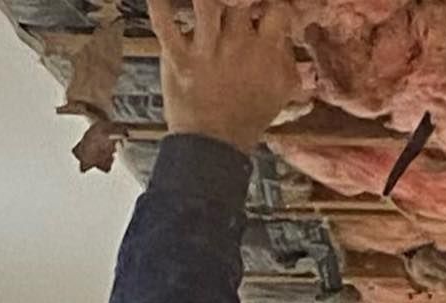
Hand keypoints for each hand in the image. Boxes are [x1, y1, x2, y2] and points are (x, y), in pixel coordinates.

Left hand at [148, 0, 299, 155]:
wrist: (216, 145)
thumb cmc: (247, 116)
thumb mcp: (280, 93)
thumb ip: (287, 60)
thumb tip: (287, 33)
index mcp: (267, 53)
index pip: (277, 9)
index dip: (270, 1)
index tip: (262, 6)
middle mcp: (238, 46)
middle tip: (233, 1)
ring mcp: (206, 51)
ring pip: (204, 0)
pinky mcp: (178, 58)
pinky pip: (163, 21)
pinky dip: (158, 2)